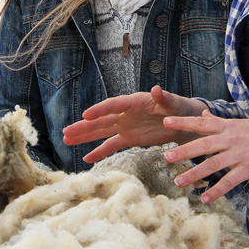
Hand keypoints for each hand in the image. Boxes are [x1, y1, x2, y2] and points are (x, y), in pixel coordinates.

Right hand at [62, 85, 204, 162]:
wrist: (182, 121)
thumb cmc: (178, 108)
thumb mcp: (174, 103)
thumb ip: (165, 98)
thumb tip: (157, 89)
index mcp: (135, 102)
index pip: (114, 105)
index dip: (100, 110)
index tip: (86, 115)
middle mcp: (126, 113)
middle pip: (101, 120)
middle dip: (84, 126)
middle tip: (66, 132)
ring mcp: (125, 126)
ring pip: (101, 132)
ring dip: (85, 136)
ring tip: (66, 140)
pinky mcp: (129, 138)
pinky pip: (112, 145)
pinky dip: (99, 152)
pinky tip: (86, 159)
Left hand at [160, 111, 248, 203]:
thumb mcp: (240, 124)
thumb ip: (220, 121)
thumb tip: (204, 114)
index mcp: (228, 126)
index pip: (202, 123)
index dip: (184, 122)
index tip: (165, 122)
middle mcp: (232, 139)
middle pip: (204, 144)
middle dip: (184, 151)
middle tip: (166, 157)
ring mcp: (240, 155)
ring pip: (214, 165)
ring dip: (195, 174)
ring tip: (179, 182)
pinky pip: (230, 181)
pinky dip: (217, 190)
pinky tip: (205, 198)